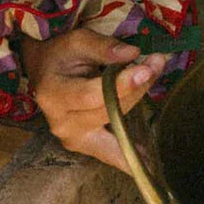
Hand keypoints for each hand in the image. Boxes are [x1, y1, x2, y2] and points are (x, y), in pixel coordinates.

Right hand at [22, 28, 169, 172]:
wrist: (46, 72)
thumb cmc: (61, 55)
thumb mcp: (77, 41)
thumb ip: (104, 47)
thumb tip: (133, 54)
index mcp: (54, 95)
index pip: (93, 95)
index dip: (122, 85)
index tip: (146, 69)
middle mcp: (63, 124)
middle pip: (109, 110)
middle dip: (137, 87)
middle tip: (158, 62)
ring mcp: (74, 139)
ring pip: (116, 126)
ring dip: (139, 103)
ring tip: (156, 78)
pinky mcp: (87, 145)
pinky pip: (111, 153)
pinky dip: (130, 157)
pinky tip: (150, 163)